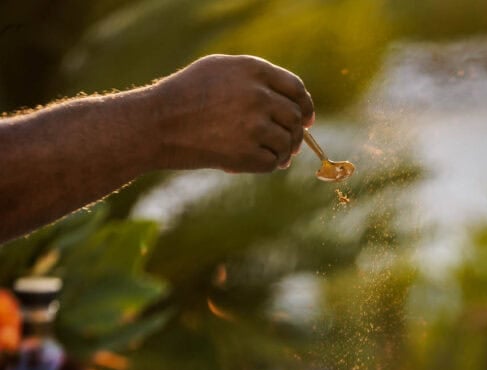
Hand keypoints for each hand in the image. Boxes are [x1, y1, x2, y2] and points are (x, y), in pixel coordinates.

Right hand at [151, 54, 314, 173]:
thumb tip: (289, 102)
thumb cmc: (188, 95)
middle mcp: (258, 96)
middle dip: (296, 132)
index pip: (296, 89)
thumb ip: (255, 80)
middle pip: (295, 118)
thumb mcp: (221, 71)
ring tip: (274, 155)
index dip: (305, 106)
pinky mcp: (247, 153)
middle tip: (290, 144)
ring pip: (287, 143)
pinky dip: (270, 165)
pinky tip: (259, 162)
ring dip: (284, 152)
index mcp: (254, 71)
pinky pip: (272, 163)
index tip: (307, 119)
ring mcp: (254, 126)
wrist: (161, 123)